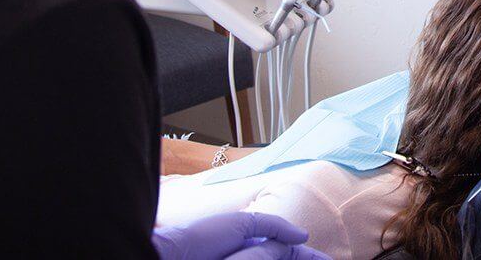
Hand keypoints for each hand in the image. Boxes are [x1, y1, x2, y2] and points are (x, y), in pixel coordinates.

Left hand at [152, 212, 328, 259]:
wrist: (169, 256)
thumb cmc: (199, 237)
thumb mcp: (241, 224)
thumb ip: (273, 226)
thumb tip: (303, 237)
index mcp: (256, 243)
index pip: (291, 253)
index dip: (311, 257)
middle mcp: (254, 257)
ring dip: (282, 259)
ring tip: (283, 258)